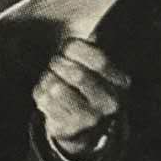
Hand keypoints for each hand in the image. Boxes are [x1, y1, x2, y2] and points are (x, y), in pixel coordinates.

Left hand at [33, 38, 129, 160]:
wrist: (82, 128)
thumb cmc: (87, 85)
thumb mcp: (98, 68)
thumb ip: (93, 48)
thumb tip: (91, 32)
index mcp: (120, 84)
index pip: (100, 60)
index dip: (76, 48)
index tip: (66, 47)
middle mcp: (108, 104)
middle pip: (78, 74)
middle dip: (59, 63)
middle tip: (55, 61)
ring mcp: (88, 119)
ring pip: (57, 87)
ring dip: (48, 77)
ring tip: (51, 78)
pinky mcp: (67, 127)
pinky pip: (44, 100)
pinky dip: (40, 91)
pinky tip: (47, 93)